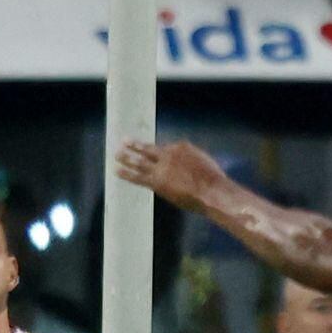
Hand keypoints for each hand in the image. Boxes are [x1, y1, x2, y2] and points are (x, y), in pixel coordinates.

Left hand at [114, 138, 229, 211]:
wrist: (212, 192)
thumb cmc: (214, 180)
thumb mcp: (205, 163)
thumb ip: (192, 160)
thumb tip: (187, 164)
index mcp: (182, 147)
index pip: (165, 147)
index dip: (160, 151)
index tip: (152, 150)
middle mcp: (168, 154)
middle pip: (148, 149)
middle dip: (135, 145)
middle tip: (124, 141)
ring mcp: (161, 168)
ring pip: (139, 161)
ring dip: (126, 157)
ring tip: (116, 153)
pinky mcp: (156, 181)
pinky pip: (137, 176)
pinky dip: (126, 173)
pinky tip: (117, 170)